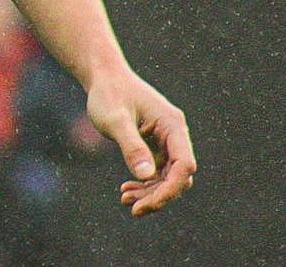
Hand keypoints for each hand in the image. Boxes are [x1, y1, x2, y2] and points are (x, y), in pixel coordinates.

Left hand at [86, 68, 195, 215]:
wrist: (103, 77)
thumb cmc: (108, 92)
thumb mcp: (115, 118)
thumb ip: (131, 145)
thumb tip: (146, 175)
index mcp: (173, 125)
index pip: (183, 165)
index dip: (170, 188)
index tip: (148, 203)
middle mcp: (175, 135)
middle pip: (178, 177)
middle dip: (157, 195)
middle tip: (133, 207)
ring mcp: (167, 141)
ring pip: (167, 178)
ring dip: (150, 193)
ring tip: (125, 199)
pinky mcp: (156, 146)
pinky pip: (157, 173)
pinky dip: (144, 184)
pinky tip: (127, 190)